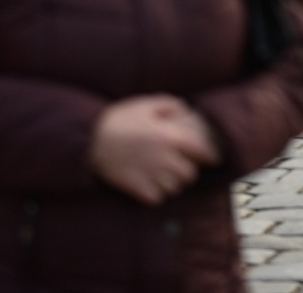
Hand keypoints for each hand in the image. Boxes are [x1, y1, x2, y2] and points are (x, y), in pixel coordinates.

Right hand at [87, 95, 221, 206]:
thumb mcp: (145, 103)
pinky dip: (156, 194)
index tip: (213, 159)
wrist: (89, 138)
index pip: (202, 151)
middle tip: (182, 168)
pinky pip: (157, 198)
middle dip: (188, 171)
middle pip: (190, 175)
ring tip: (166, 177)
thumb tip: (186, 108)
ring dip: (173, 184)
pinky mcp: (136, 187)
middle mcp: (163, 157)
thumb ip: (169, 104)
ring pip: (175, 189)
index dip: (210, 156)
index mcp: (169, 136)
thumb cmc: (119, 118)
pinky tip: (151, 185)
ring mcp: (149, 174)